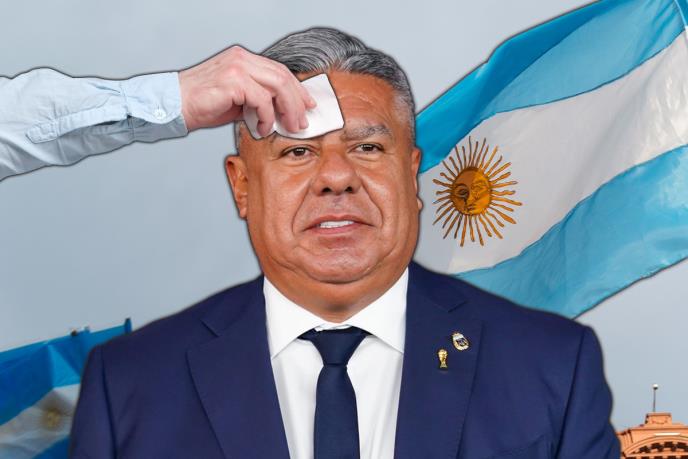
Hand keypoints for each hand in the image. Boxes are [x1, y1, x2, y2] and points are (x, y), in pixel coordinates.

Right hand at [178, 45, 316, 134]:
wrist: (174, 106)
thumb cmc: (201, 105)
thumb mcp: (236, 100)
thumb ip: (257, 100)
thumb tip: (280, 112)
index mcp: (243, 59)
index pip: (279, 71)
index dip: (297, 88)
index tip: (308, 105)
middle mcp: (241, 58)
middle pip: (282, 76)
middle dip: (297, 101)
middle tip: (302, 122)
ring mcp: (237, 68)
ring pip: (277, 86)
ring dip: (287, 109)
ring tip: (289, 127)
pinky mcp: (232, 81)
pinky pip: (262, 100)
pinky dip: (266, 117)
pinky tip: (262, 129)